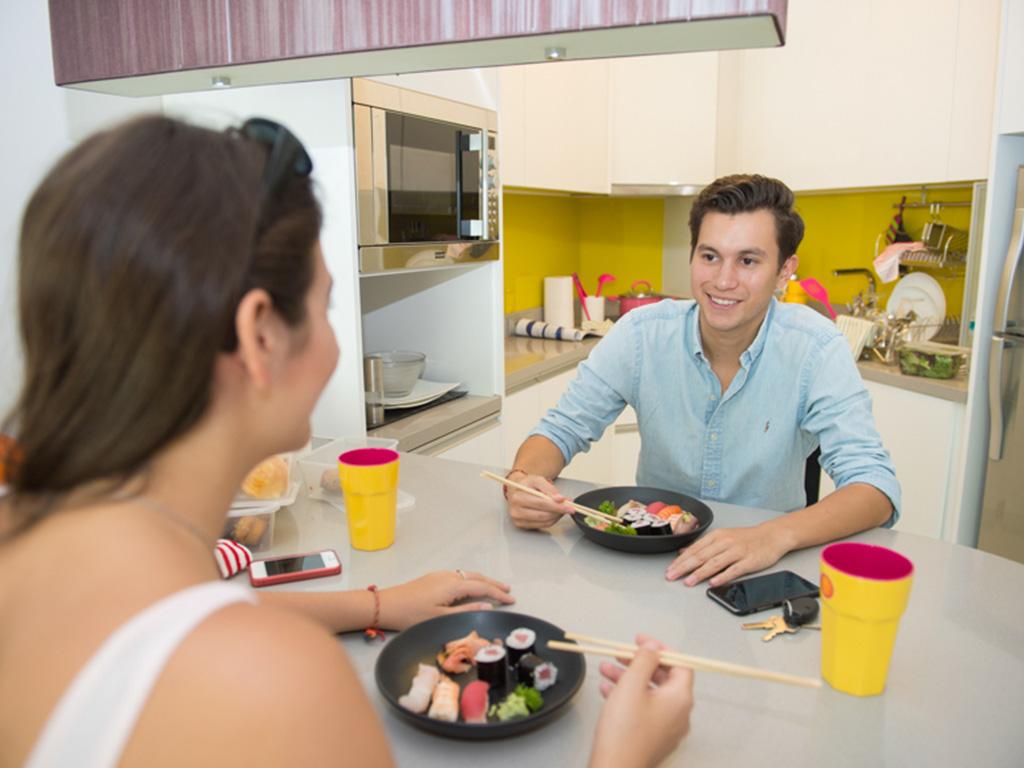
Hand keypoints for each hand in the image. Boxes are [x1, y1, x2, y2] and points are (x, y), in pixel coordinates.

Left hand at [379, 570, 514, 629]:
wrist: (386, 605)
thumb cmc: (411, 615)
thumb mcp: (440, 617)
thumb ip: (466, 611)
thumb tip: (488, 606)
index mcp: (453, 585)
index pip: (483, 587)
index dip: (498, 593)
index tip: (512, 600)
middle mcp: (448, 576)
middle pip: (477, 578)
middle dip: (494, 583)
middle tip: (508, 591)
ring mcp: (440, 575)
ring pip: (468, 575)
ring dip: (483, 581)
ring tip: (494, 588)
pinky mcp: (433, 578)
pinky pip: (459, 576)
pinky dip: (471, 580)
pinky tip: (471, 587)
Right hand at [505, 473, 573, 529]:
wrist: (517, 490)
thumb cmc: (527, 485)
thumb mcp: (538, 480)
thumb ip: (549, 488)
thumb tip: (559, 499)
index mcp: (518, 497)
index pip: (541, 503)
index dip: (556, 505)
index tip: (568, 505)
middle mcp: (516, 510)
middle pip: (543, 514)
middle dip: (559, 511)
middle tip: (569, 508)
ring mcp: (518, 520)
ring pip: (544, 521)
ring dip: (557, 516)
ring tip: (562, 509)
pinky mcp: (522, 525)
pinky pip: (542, 525)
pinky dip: (552, 520)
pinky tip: (555, 513)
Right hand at [589, 635, 693, 767]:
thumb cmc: (624, 732)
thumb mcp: (631, 685)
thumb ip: (644, 660)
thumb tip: (653, 646)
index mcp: (680, 699)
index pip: (680, 664)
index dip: (660, 649)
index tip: (641, 642)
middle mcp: (678, 714)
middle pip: (663, 677)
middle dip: (639, 663)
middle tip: (620, 654)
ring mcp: (666, 728)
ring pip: (649, 693)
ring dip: (628, 677)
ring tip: (605, 669)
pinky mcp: (652, 737)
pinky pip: (644, 709)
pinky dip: (628, 696)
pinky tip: (607, 690)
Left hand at [664, 524, 790, 586]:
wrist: (771, 536)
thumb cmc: (746, 538)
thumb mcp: (722, 537)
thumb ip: (703, 545)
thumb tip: (683, 552)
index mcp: (717, 536)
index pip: (694, 549)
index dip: (680, 560)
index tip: (670, 569)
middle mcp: (725, 542)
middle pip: (701, 556)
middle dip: (684, 567)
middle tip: (672, 576)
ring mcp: (737, 552)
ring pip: (714, 563)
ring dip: (699, 573)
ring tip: (688, 581)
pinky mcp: (749, 561)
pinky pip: (734, 569)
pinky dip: (722, 576)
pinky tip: (713, 582)